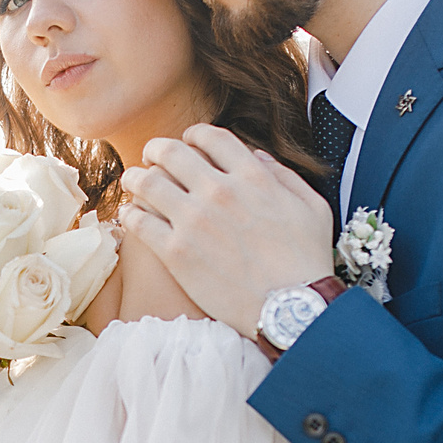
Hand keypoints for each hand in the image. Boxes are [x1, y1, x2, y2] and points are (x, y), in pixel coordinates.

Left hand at [120, 124, 333, 333]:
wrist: (291, 308)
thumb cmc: (308, 261)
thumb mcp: (313, 208)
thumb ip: (284, 176)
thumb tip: (257, 157)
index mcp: (252, 176)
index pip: (210, 137)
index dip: (193, 135)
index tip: (187, 143)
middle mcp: (220, 191)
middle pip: (171, 152)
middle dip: (156, 150)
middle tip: (149, 156)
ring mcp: (195, 221)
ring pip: (147, 182)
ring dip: (135, 177)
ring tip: (131, 181)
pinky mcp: (176, 252)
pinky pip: (139, 222)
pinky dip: (129, 214)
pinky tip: (130, 215)